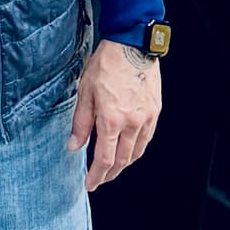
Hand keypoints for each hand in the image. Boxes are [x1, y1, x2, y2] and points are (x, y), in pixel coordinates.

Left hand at [69, 39, 160, 192]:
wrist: (132, 45)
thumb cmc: (106, 64)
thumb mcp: (85, 92)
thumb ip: (80, 123)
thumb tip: (74, 146)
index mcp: (112, 120)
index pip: (105, 159)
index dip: (97, 176)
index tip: (90, 184)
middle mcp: (132, 123)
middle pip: (122, 160)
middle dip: (110, 174)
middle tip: (100, 180)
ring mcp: (147, 118)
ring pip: (137, 152)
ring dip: (124, 163)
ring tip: (113, 167)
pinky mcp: (155, 111)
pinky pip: (147, 138)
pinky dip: (137, 148)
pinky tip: (129, 148)